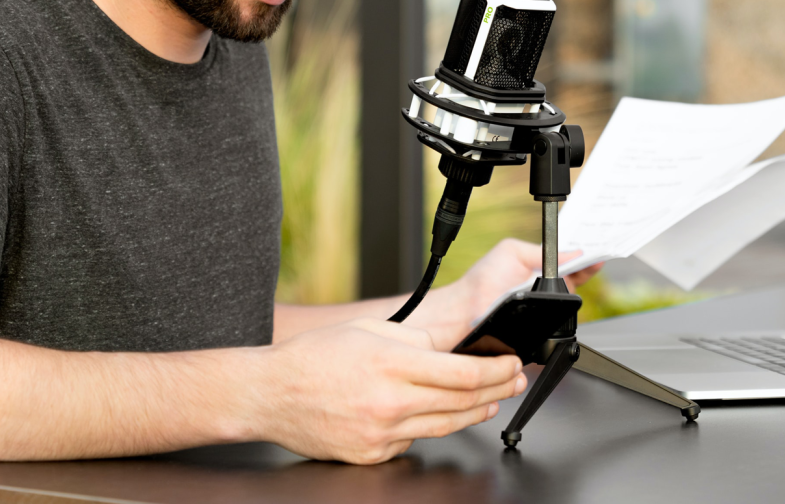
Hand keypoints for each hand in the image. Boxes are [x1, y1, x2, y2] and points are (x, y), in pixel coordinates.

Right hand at [258, 318, 526, 463]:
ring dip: (475, 413)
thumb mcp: (370, 330)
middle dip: (497, 390)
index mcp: (391, 363)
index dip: (496, 370)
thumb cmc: (315, 358)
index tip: (510, 364)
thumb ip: (417, 339)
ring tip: (491, 402)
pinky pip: (413, 441)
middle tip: (514, 381)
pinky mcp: (372, 453)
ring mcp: (381, 432)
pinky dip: (430, 427)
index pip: (463, 373)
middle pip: (462, 402)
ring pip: (444, 426)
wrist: (269, 394)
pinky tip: (440, 415)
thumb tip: (452, 348)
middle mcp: (389, 401)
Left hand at [409, 238, 603, 348]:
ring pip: (571, 301)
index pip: (570, 262)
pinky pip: (560, 320)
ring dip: (577, 286)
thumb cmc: (481, 283)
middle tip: (595, 256)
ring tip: (586, 268)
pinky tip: (567, 295)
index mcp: (537, 269)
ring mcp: (544, 311)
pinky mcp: (542, 328)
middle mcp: (543, 291)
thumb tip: (571, 251)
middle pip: (576, 280)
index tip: (600, 248)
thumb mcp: (511, 253)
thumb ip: (540, 250)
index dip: (587, 256)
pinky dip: (566, 309)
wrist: (464, 314)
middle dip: (587, 267)